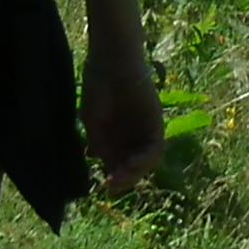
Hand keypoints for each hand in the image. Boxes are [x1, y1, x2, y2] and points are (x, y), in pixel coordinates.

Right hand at [81, 50, 165, 194]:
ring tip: (121, 176)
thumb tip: (97, 162)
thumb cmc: (97, 86)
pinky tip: (132, 164)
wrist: (111, 62)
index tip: (103, 187)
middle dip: (124, 179)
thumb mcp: (92, 120)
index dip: (113, 179)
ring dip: (136, 172)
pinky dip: (146, 158)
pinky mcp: (157, 121)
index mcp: (116, 137)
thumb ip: (98, 142)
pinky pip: (156, 146)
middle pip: (133, 166)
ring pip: (146, 160)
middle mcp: (132, 136)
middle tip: (112, 185)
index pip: (118, 165)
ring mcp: (145, 130)